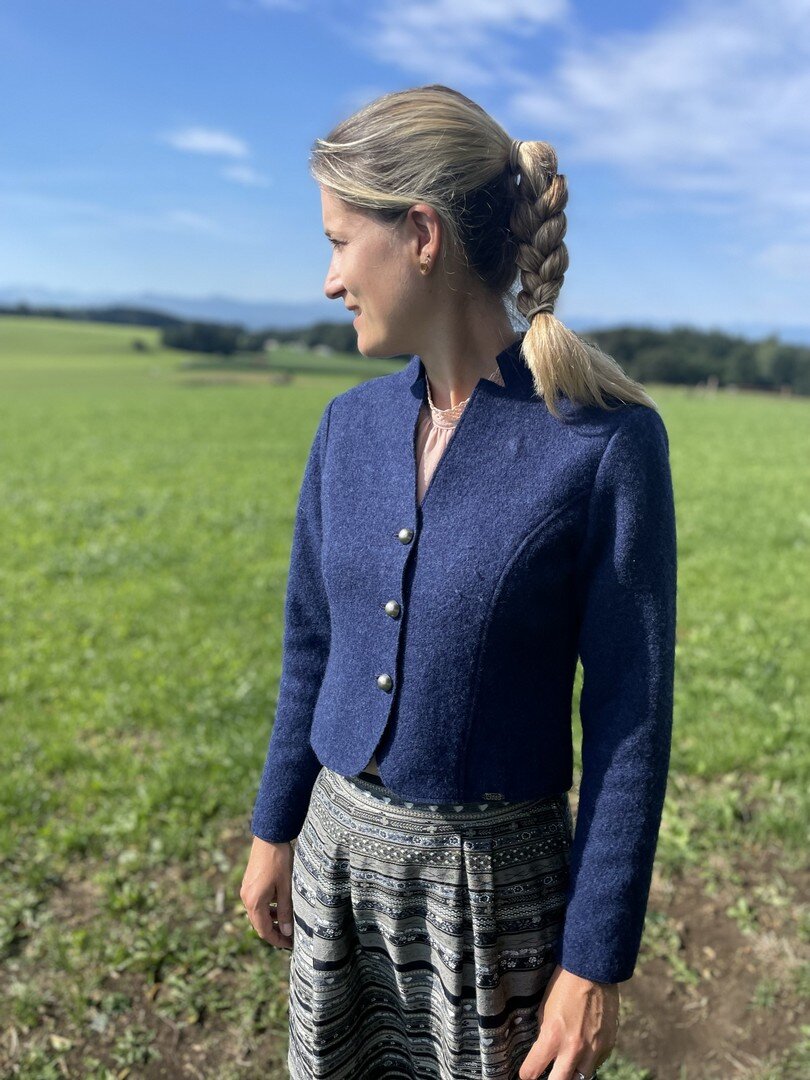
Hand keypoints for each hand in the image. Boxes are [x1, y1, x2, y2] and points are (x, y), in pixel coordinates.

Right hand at [240, 835, 295, 949]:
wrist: (269, 836)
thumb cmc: (280, 861)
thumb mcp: (286, 887)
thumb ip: (285, 911)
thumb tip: (287, 932)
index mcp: (255, 902)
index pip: (264, 930)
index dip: (277, 940)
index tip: (290, 945)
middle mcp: (246, 898)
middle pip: (259, 923)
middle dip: (274, 932)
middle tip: (290, 937)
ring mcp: (246, 890)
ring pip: (258, 913)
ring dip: (271, 920)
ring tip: (288, 922)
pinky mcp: (249, 883)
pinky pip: (257, 902)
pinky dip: (268, 908)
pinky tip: (280, 906)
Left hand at [517, 964, 618, 1078]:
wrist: (593, 971)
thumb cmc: (564, 986)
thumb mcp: (545, 1010)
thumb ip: (545, 1035)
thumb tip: (544, 1053)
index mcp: (552, 1037)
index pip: (532, 1071)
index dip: (527, 1074)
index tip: (526, 1074)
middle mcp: (573, 1049)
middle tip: (547, 1075)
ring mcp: (593, 1050)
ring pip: (581, 1078)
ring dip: (572, 1074)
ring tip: (567, 1066)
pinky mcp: (608, 1046)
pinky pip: (596, 1064)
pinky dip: (588, 1061)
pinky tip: (583, 1051)